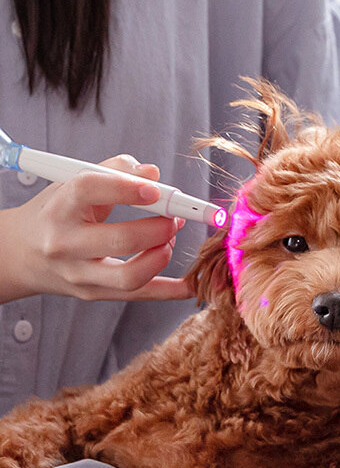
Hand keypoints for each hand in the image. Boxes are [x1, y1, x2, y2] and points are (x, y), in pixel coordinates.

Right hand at [0, 154, 194, 302]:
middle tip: (175, 217)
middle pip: (121, 240)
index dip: (127, 188)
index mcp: (59, 208)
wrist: (21, 254)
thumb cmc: (55, 214)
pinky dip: (168, 292)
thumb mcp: (71, 184)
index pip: (90, 191)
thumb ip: (113, 171)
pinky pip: (137, 296)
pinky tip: (189, 286)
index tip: (156, 189)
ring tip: (170, 240)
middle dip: (159, 228)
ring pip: (130, 276)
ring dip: (162, 257)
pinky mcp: (93, 294)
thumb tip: (153, 174)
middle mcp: (65, 245)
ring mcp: (79, 275)